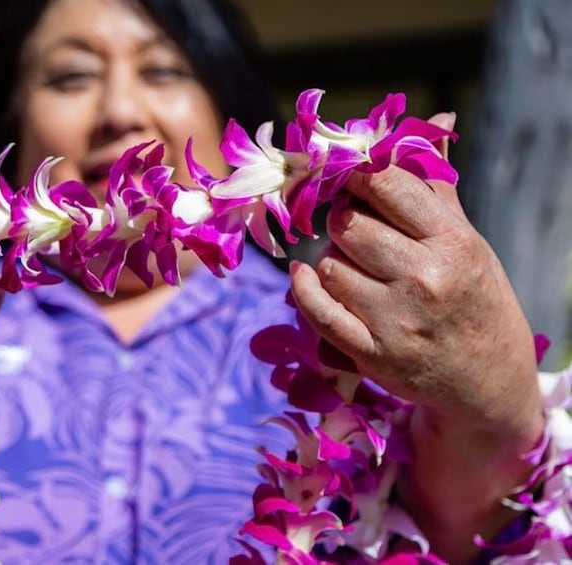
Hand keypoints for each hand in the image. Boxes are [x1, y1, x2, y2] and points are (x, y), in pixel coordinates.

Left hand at [288, 113, 542, 559]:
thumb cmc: (475, 299)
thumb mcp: (467, 240)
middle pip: (347, 224)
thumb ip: (436, 185)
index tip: (348, 178)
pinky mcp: (372, 354)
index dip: (356, 175)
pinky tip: (305, 277)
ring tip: (353, 266)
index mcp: (453, 242)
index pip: (385, 184)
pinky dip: (304, 289)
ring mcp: (396, 320)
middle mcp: (425, 278)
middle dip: (342, 220)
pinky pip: (316, 310)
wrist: (489, 382)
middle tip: (351, 227)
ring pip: (329, 264)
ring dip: (331, 260)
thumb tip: (432, 120)